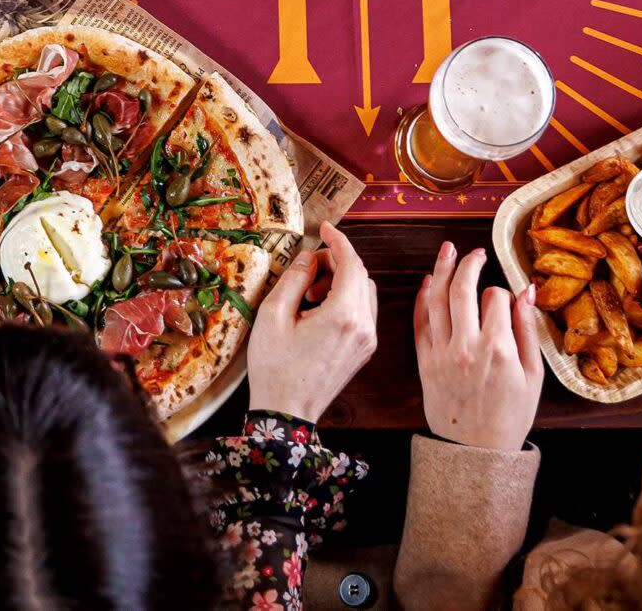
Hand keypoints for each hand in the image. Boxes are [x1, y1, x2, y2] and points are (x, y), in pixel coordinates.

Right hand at [244, 221, 377, 422]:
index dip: (338, 240)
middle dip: (336, 262)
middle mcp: (364, 327)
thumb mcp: (273, 315)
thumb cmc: (275, 366)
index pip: (351, 263)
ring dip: (342, 281)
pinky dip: (346, 300)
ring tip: (309, 293)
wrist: (286, 413)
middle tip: (307, 268)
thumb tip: (309, 258)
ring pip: (365, 293)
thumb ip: (294, 279)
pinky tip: (319, 310)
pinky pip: (364, 312)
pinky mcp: (364, 351)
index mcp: (343, 315)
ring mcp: (367, 341)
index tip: (324, 227)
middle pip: (361, 275)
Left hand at [412, 242, 540, 452]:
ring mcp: (442, 352)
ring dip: (442, 269)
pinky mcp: (424, 361)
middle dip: (469, 263)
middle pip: (463, 289)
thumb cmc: (510, 415)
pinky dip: (423, 298)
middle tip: (475, 252)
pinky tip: (430, 281)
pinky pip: (420, 321)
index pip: (496, 298)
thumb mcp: (533, 376)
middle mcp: (467, 346)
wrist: (475, 451)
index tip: (506, 299)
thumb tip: (527, 291)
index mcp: (498, 349)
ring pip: (438, 299)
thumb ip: (528, 330)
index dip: (503, 292)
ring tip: (448, 250)